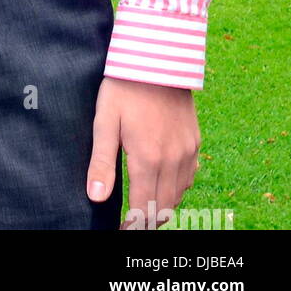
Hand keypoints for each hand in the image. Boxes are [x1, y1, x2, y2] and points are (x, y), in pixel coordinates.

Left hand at [86, 77, 199, 228]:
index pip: (143, 208)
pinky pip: (190, 176)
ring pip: (179, 194)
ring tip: (146, 209)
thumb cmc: (125, 87)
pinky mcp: (195, 141)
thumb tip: (96, 197)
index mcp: (147, 159)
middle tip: (133, 225)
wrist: (157, 59)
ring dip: (163, 205)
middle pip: (163, 207)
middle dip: (148, 221)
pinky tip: (165, 184)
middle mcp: (172, 161)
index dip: (133, 225)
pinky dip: (178, 187)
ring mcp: (187, 151)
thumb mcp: (105, 121)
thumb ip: (101, 161)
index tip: (122, 231)